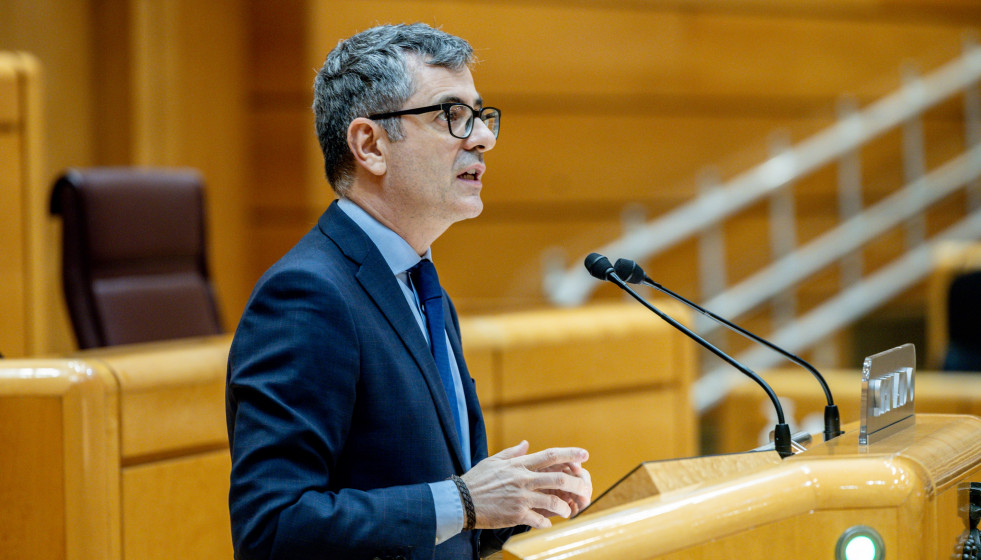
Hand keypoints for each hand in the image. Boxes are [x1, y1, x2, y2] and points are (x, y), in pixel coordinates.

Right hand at [461, 440, 591, 529]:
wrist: (461, 501)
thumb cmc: (477, 480)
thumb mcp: (494, 461)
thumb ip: (513, 453)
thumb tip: (526, 444)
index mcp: (519, 465)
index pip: (550, 455)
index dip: (570, 454)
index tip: (585, 455)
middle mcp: (523, 479)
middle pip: (558, 478)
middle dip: (577, 483)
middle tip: (586, 488)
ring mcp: (521, 497)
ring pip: (553, 501)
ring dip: (565, 507)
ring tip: (568, 510)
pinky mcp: (517, 514)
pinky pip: (540, 519)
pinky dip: (547, 522)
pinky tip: (548, 523)